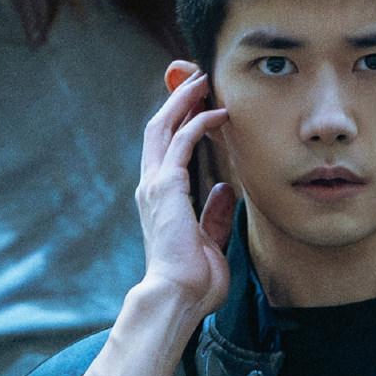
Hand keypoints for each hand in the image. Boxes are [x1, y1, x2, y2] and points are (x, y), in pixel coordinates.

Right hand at [135, 70, 236, 320]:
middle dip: (176, 100)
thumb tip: (225, 191)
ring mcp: (155, 185)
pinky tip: (217, 112)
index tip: (198, 102)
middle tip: (198, 78)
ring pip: (164, 127)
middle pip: (158, 128)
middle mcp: (151, 186)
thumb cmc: (192, 279)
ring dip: (184, 101)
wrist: (177, 297)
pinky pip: (180, 143)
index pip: (164, 148)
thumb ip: (213, 214)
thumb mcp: (208, 240)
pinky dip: (197, 122)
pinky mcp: (166, 187)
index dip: (178, 121)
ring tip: (203, 81)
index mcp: (159, 199)